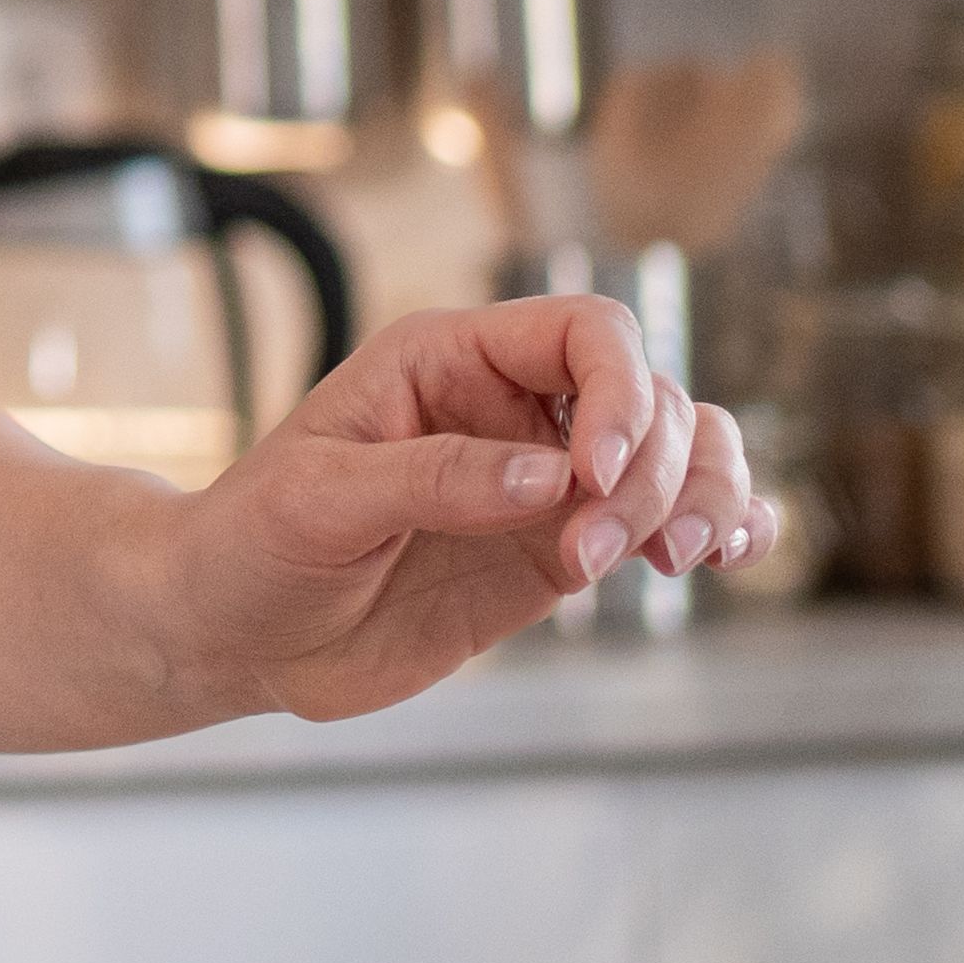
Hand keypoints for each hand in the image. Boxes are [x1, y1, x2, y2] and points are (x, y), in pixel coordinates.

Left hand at [148, 292, 767, 725]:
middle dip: (653, 471)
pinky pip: (661, 522)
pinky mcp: (557, 552)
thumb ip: (436, 480)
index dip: (617, 392)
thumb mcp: (321, 499)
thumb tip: (554, 481)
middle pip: (650, 397)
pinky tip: (736, 552)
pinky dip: (718, 527)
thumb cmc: (251, 541)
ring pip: (679, 452)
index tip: (592, 476)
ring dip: (705, 496)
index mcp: (452, 358)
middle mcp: (514, 408)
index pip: (585, 334)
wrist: (228, 628)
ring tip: (681, 562)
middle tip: (593, 554)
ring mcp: (545, 482)